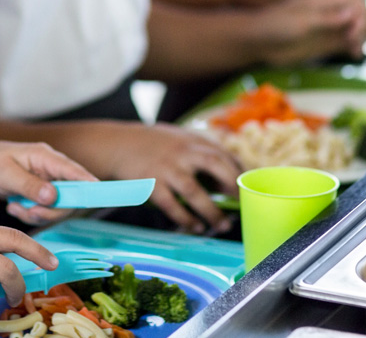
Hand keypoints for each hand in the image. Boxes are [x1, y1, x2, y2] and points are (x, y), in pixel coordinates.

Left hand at [0, 139, 96, 225]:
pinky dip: (31, 215)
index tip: (98, 196)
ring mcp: (50, 183)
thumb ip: (29, 185)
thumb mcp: (6, 174)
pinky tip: (15, 207)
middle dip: (51, 210)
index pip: (74, 170)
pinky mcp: (44, 195)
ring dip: (37, 214)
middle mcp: (53, 170)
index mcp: (46, 157)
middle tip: (29, 212)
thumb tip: (52, 196)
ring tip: (15, 206)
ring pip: (58, 208)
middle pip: (70, 196)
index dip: (88, 183)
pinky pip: (47, 212)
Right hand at [104, 124, 241, 233]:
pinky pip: (171, 205)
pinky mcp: (151, 183)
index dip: (239, 172)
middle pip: (215, 165)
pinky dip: (186, 218)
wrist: (117, 143)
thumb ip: (203, 153)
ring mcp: (166, 168)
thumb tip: (230, 177)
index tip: (248, 189)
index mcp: (193, 141)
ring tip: (221, 226)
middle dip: (232, 186)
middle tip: (241, 205)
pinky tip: (195, 227)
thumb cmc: (154, 144)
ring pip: (194, 191)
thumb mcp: (180, 139)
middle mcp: (183, 152)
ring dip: (210, 211)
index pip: (224, 154)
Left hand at [251, 0, 365, 64]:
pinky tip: (354, 54)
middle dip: (364, 25)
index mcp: (323, 1)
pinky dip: (355, 47)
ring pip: (356, 29)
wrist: (257, 42)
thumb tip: (352, 12)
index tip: (353, 27)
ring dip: (362, 37)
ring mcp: (327, 29)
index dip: (361, 11)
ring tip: (355, 49)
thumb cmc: (273, 25)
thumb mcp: (300, 21)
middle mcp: (329, 13)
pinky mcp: (324, 44)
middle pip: (359, 14)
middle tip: (353, 40)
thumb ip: (325, 18)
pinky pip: (346, 43)